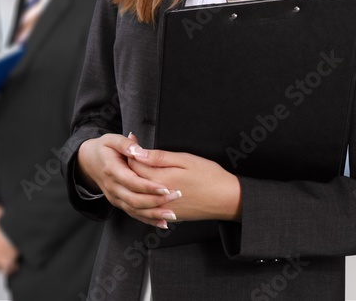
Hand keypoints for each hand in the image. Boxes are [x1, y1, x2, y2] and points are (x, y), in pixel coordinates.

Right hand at [76, 133, 179, 227]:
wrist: (89, 162)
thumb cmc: (104, 149)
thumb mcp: (112, 139)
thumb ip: (126, 143)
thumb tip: (137, 149)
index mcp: (112, 170)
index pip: (132, 182)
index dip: (148, 187)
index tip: (166, 188)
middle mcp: (112, 187)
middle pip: (135, 199)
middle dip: (156, 201)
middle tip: (175, 197)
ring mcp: (115, 197)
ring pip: (135, 210)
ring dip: (154, 214)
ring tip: (173, 215)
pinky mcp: (118, 203)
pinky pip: (134, 214)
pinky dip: (148, 220)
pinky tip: (163, 223)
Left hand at [126, 133, 242, 223]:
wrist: (227, 200)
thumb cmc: (209, 176)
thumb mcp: (185, 160)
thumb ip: (159, 157)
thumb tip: (137, 152)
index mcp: (161, 179)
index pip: (133, 165)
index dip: (130, 151)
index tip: (132, 139)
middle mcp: (157, 197)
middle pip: (132, 180)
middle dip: (128, 165)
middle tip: (131, 150)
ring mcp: (162, 209)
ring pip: (137, 196)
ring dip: (133, 181)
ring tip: (137, 166)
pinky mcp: (168, 215)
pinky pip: (147, 207)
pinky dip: (142, 196)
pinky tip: (145, 185)